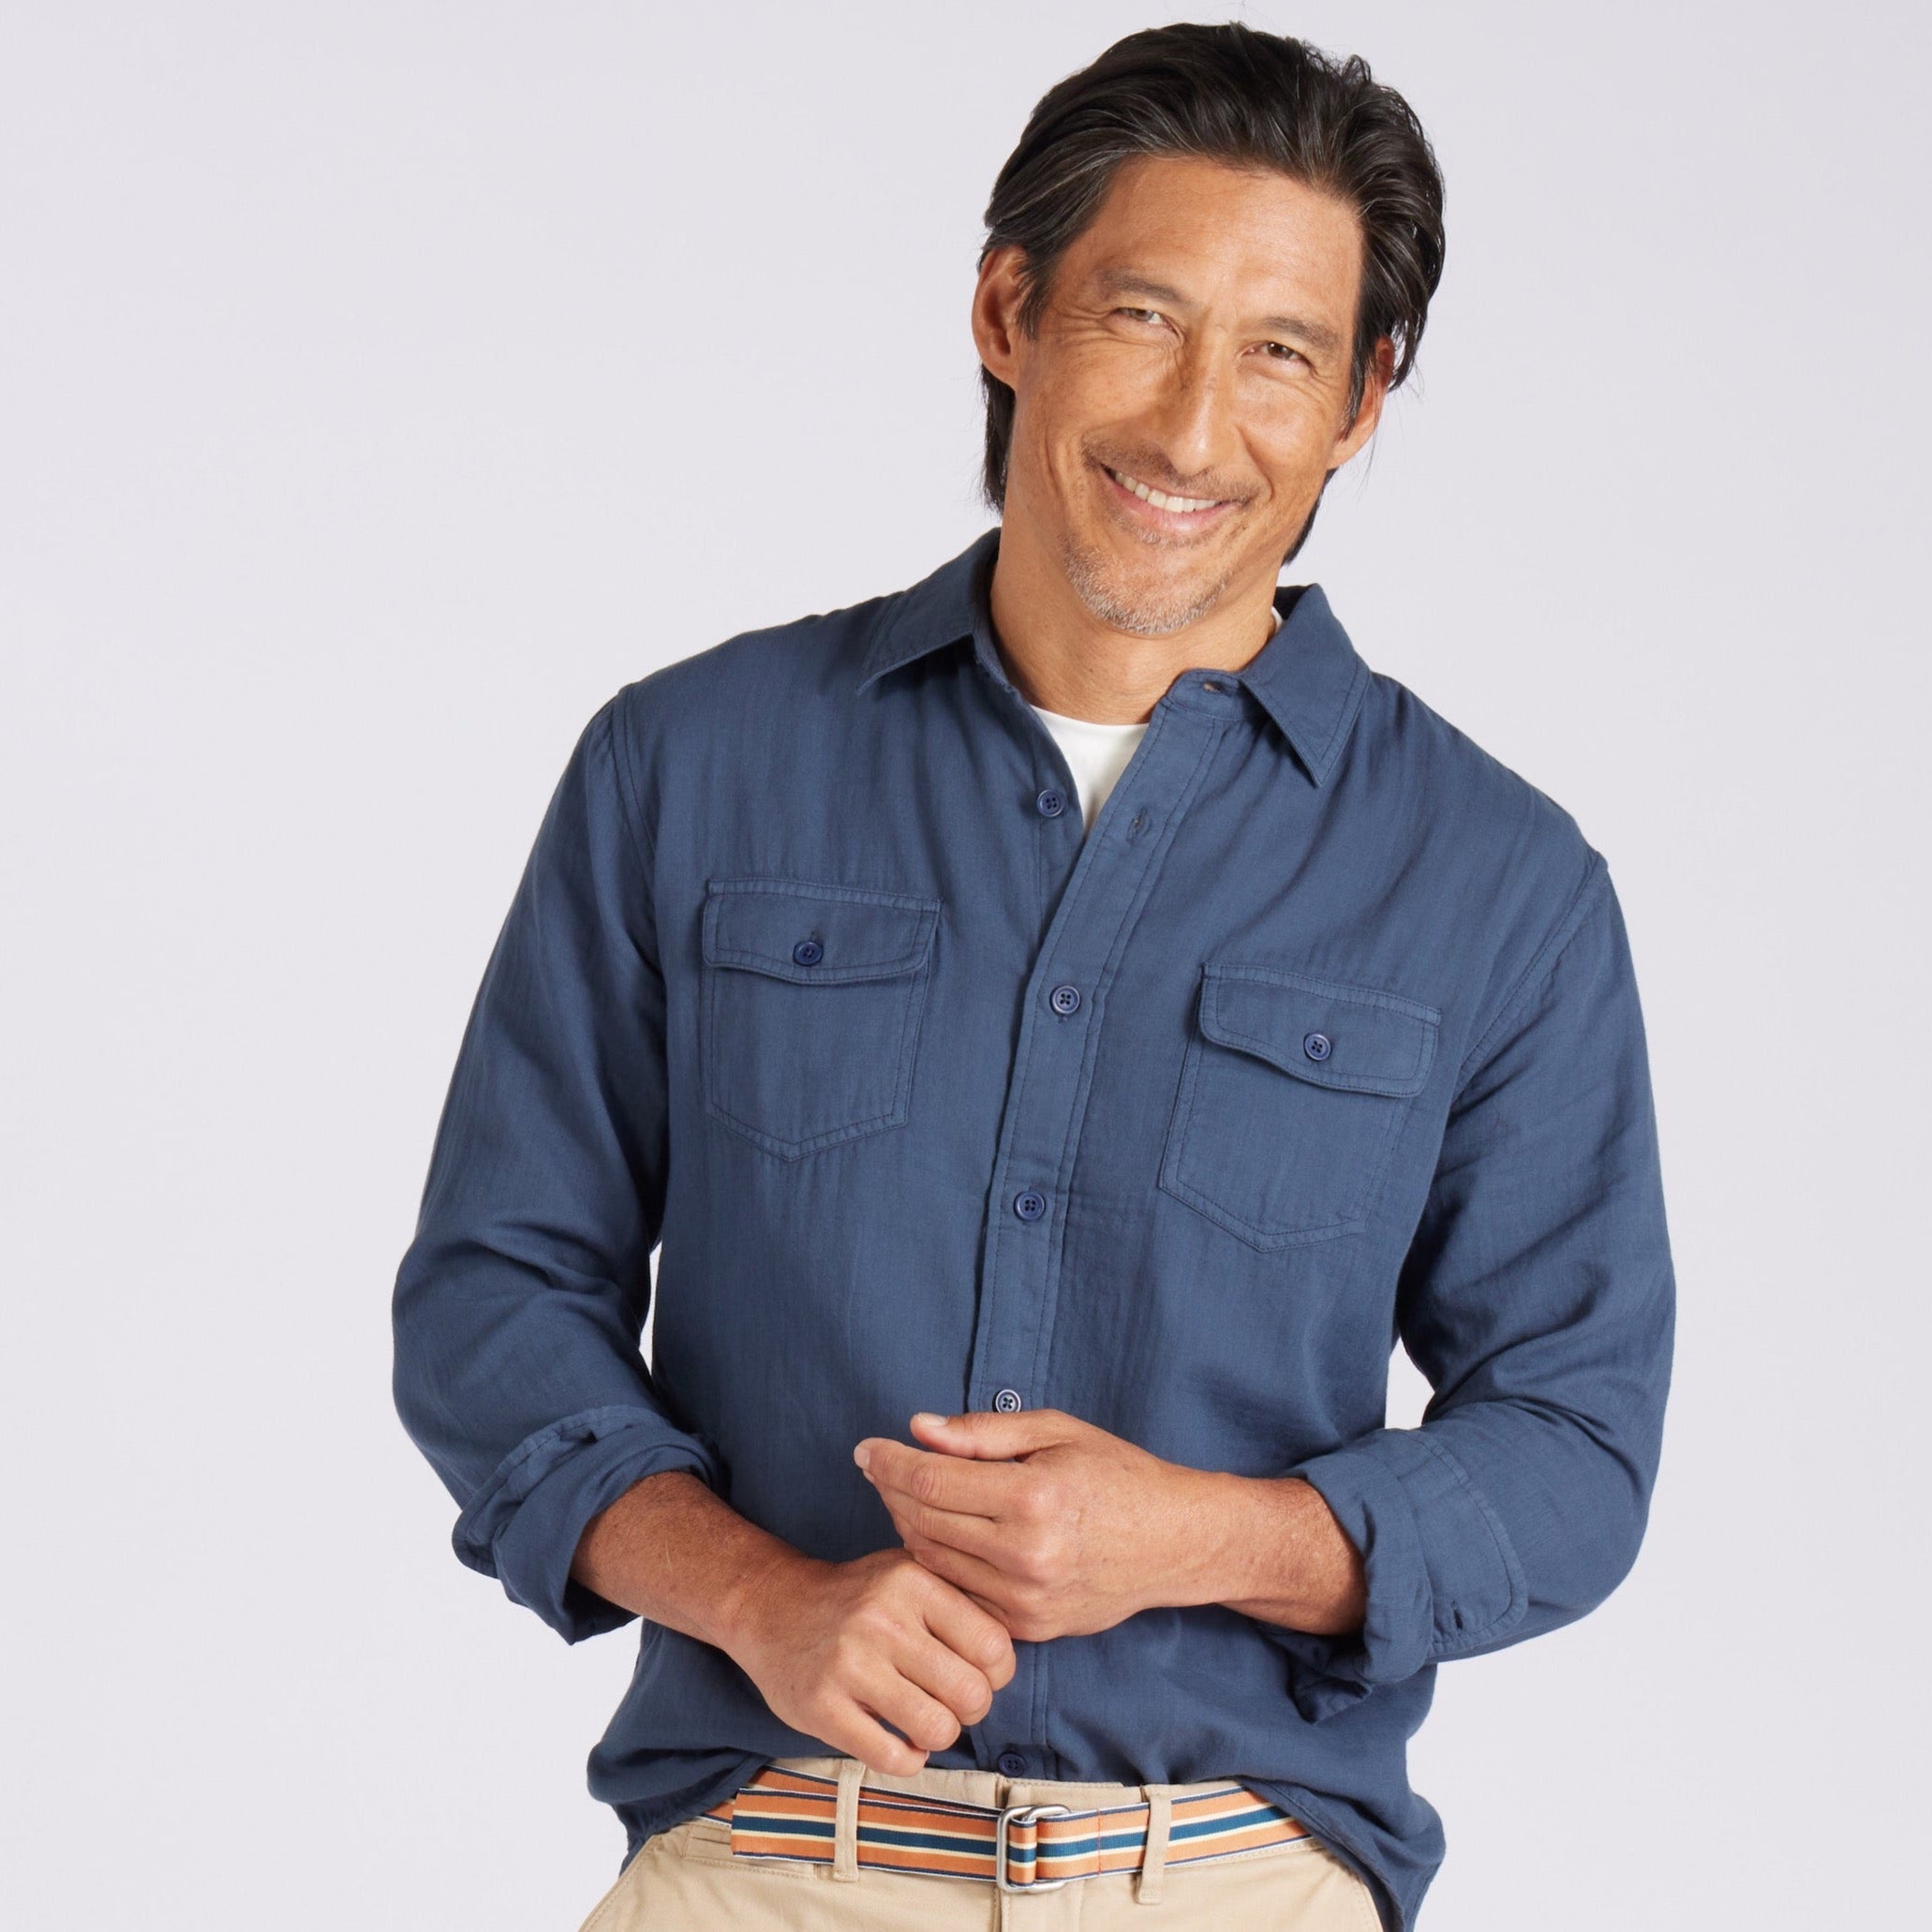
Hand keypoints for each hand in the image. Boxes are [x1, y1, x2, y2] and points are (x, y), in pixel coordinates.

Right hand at [723, 1546, 1017, 1776]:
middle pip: (972, 1693)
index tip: (979, 1673)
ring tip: (923, 1719)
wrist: (771, 1607)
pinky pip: (894, 1758)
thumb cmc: (857, 1599)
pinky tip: (899, 1740)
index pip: (994, 1645)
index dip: (998, 1672)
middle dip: (972, 1708)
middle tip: (953, 1701)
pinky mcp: (822, 1708)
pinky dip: (908, 1759)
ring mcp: (849, 1665)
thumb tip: (1014, 1654)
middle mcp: (881, 1619)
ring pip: (938, 1729)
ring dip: (939, 1734)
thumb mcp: (907, 1574)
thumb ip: (959, 1601)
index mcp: (911, 1581)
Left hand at [853, 1408, 1205, 1641]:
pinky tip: (935, 1534)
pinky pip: (959, 1593)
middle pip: (923, 1521)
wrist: (1175, 1543)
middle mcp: (1026, 1555)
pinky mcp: (1027, 1628)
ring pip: (933, 1561)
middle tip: (879, 1466)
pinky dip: (937, 1562)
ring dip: (907, 1525)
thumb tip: (918, 1429)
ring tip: (904, 1494)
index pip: (931, 1480)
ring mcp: (1025, 1599)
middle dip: (890, 1489)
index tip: (865, 1448)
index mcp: (1033, 1498)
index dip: (888, 1461)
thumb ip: (983, 1432)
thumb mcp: (1056, 1431)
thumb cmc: (1117, 1474)